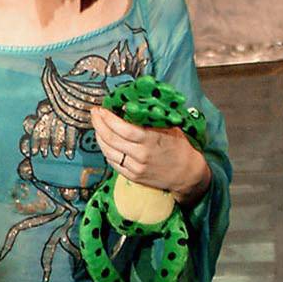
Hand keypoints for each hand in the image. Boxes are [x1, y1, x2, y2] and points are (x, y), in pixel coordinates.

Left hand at [90, 106, 211, 205]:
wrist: (187, 173)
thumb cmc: (179, 147)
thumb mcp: (169, 127)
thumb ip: (150, 118)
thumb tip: (129, 105)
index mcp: (151, 140)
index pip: (123, 128)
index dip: (108, 118)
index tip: (102, 109)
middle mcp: (141, 154)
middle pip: (111, 138)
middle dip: (98, 123)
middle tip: (95, 113)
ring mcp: (136, 167)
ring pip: (108, 151)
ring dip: (99, 136)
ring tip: (97, 125)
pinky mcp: (133, 176)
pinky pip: (113, 162)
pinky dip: (105, 150)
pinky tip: (104, 141)